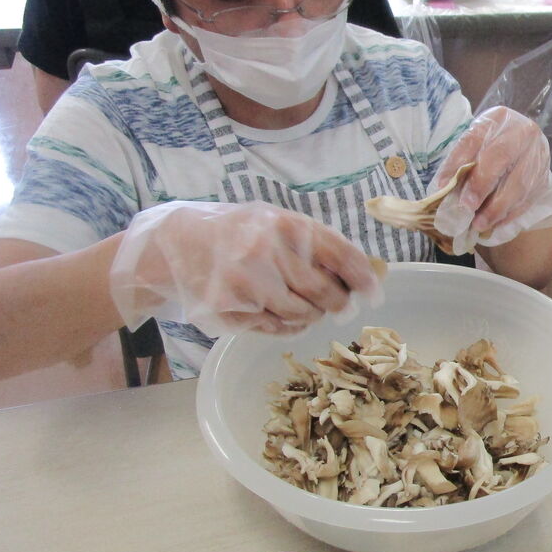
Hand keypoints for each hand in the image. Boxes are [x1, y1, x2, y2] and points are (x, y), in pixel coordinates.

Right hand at [108, 201, 384, 336]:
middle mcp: (267, 252)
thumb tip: (366, 273)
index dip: (363, 278)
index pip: (340, 254)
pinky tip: (278, 313)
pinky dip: (286, 325)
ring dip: (311, 316)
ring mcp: (246, 283)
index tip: (373, 293)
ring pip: (301, 315)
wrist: (177, 243)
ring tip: (305, 307)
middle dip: (339, 305)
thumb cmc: (239, 233)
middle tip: (341, 308)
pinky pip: (276, 327)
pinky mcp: (231, 309)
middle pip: (324, 293)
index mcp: (286, 225)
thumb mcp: (277, 223)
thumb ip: (316, 244)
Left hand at [432, 106, 551, 254]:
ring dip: (496, 207)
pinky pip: (528, 198)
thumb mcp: (475, 147)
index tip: (443, 186)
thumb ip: (461, 163)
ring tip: (479, 224)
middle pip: (500, 156)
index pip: (474, 138)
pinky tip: (496, 224)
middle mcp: (521, 131)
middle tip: (466, 207)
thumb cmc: (490, 148)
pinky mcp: (544, 175)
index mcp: (497, 118)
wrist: (522, 149)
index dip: (457, 162)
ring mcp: (537, 153)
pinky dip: (510, 214)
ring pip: (518, 182)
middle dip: (481, 184)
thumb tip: (443, 189)